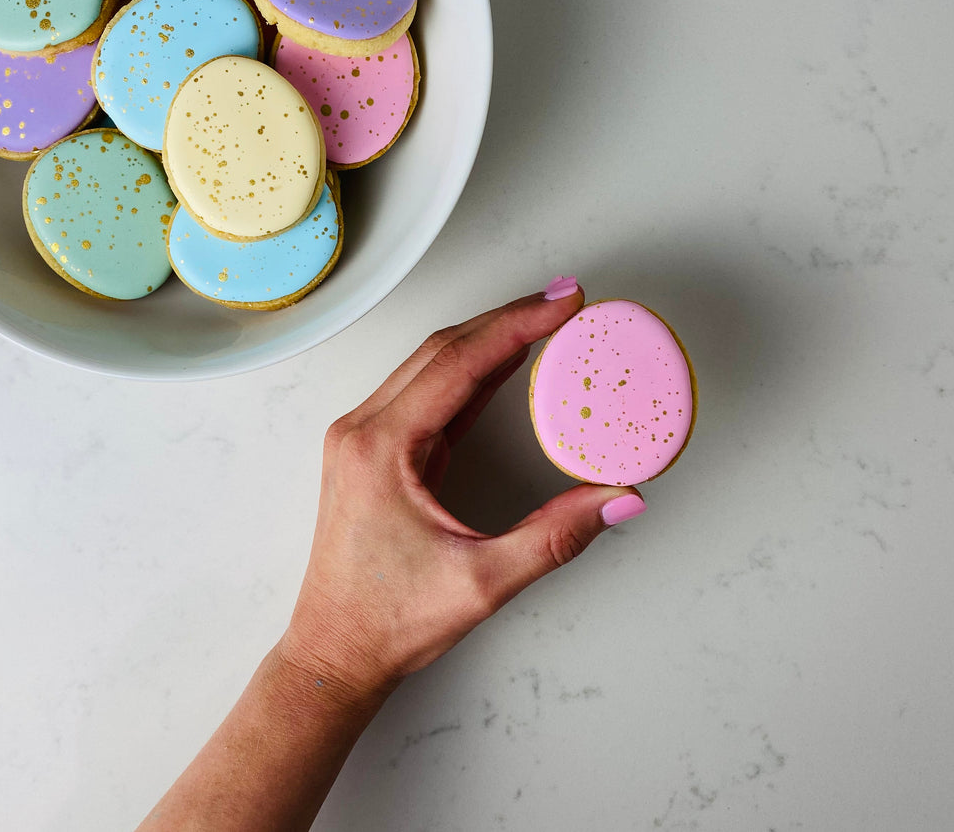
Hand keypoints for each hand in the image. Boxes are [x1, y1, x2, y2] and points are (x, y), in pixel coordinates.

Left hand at [278, 279, 646, 706]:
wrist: (333, 654)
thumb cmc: (387, 622)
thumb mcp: (482, 583)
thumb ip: (555, 537)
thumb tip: (619, 499)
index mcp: (380, 446)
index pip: (458, 362)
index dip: (517, 324)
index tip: (563, 302)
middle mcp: (363, 431)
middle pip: (442, 349)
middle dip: (507, 318)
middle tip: (566, 300)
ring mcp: (364, 439)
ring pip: (431, 366)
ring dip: (487, 339)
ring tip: (544, 320)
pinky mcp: (374, 454)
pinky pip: (426, 395)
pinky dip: (469, 373)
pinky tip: (506, 364)